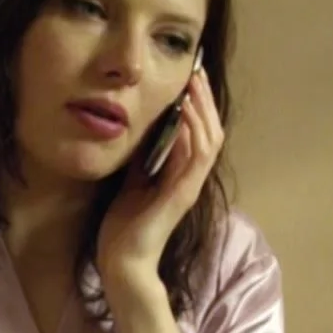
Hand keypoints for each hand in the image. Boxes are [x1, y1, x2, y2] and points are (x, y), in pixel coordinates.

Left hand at [96, 60, 225, 288]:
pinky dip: (192, 133)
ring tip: (193, 84)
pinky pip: (194, 158)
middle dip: (205, 100)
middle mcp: (190, 179)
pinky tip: (183, 113)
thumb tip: (140, 129)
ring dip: (202, 110)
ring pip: (208, 141)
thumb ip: (143, 158)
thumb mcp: (132, 181)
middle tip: (197, 71)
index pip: (198, 133)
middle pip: (210, 131)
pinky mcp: (182, 195)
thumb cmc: (124, 226)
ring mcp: (189, 187)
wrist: (122, 261)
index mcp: (180, 175)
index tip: (189, 78)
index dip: (198, 105)